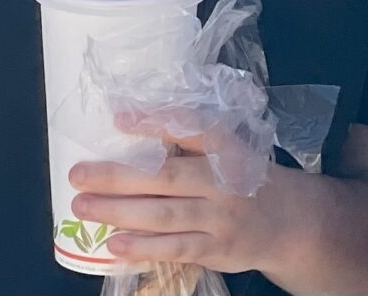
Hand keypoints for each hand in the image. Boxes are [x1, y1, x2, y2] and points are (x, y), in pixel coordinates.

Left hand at [68, 122, 301, 274]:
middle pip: (165, 177)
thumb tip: (129, 126)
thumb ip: (189, 144)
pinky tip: (116, 244)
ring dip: (120, 212)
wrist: (289, 223)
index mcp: (226, 149)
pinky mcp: (216, 249)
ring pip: (164, 215)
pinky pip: (175, 248)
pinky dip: (144, 247)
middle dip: (118, 176)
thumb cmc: (245, 180)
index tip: (119, 117)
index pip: (191, 130)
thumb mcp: (229, 152)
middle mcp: (223, 182)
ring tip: (83, 207)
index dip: (155, 122)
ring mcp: (220, 218)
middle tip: (78, 174)